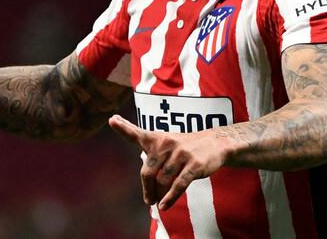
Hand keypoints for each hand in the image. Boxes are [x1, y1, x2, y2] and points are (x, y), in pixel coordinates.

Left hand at [108, 114, 227, 210]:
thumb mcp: (164, 140)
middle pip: (148, 172)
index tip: (112, 120)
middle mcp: (167, 144)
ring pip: (163, 181)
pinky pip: (179, 185)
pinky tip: (164, 206)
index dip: (124, 128)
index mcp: (158, 138)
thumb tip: (122, 131)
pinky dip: (170, 198)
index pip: (138, 134)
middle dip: (147, 188)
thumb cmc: (183, 146)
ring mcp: (181, 154)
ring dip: (159, 194)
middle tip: (148, 199)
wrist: (215, 143)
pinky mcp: (194, 165)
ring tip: (158, 201)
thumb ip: (145, 142)